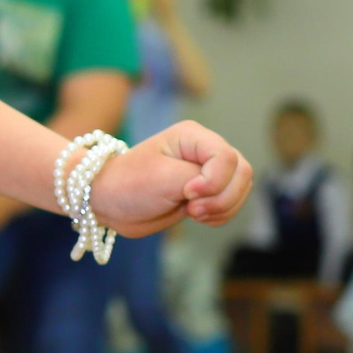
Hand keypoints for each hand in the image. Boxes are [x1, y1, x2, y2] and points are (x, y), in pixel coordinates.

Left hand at [91, 122, 251, 234]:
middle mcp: (205, 149)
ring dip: (222, 208)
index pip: (226, 158)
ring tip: (193, 212)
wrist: (110, 202)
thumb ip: (201, 178)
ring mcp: (210, 170)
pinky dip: (221, 215)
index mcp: (193, 136)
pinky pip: (232, 204)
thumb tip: (221, 187)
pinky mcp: (208, 191)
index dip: (214, 181)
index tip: (188, 194)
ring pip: (241, 189)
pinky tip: (198, 216)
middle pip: (242, 173)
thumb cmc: (129, 184)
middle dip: (221, 198)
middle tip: (191, 208)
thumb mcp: (163, 177)